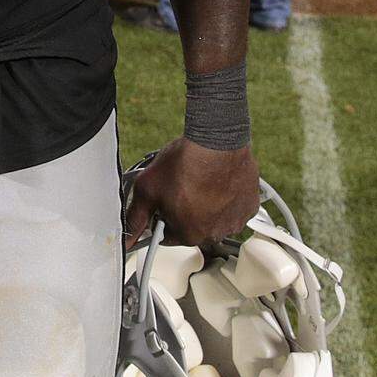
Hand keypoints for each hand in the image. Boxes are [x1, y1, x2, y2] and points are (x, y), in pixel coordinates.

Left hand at [124, 138, 259, 248]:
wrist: (216, 140)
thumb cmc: (186, 162)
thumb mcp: (147, 188)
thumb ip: (135, 217)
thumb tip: (127, 235)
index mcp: (189, 234)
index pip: (167, 236)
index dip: (161, 217)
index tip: (163, 203)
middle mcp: (215, 233)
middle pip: (192, 228)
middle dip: (184, 212)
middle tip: (180, 187)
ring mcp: (235, 220)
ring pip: (214, 219)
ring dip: (206, 206)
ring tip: (198, 181)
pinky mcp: (248, 205)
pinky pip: (233, 208)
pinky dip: (226, 199)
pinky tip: (216, 182)